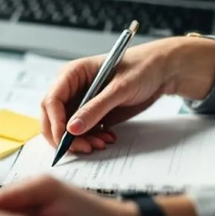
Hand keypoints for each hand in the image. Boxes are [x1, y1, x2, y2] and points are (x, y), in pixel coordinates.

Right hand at [42, 36, 214, 153]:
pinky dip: (91, 139)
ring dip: (80, 140)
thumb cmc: (143, 67)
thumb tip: (72, 128)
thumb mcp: (120, 88)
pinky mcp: (91, 113)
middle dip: (65, 136)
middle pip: (53, 118)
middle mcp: (72, 88)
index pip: (51, 101)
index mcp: (72, 74)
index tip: (66, 138)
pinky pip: (82, 132)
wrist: (163, 72)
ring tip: (100, 143)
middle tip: (83, 148)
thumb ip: (95, 108)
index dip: (55, 122)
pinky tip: (107, 138)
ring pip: (67, 128)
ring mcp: (80, 102)